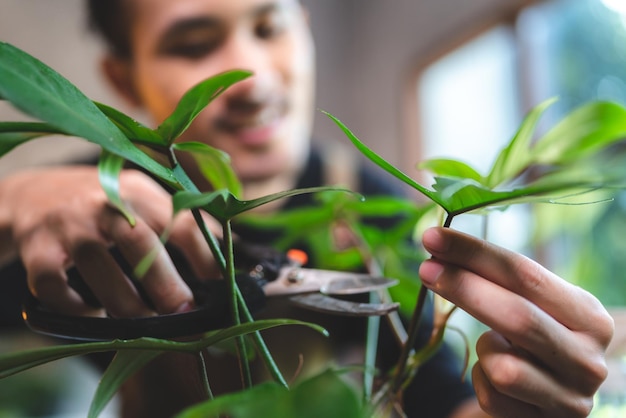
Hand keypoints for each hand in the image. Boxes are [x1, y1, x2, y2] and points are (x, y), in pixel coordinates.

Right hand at [0, 166, 218, 317]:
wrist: (33, 194)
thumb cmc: (104, 202)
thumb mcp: (143, 196)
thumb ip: (182, 219)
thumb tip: (230, 248)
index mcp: (139, 191)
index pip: (182, 223)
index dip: (205, 258)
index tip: (221, 288)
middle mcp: (104, 204)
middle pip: (142, 245)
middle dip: (168, 286)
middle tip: (187, 314)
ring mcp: (69, 227)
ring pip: (102, 270)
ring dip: (128, 306)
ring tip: (147, 326)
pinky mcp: (38, 251)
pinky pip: (57, 287)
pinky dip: (78, 308)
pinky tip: (93, 314)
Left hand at [419, 227, 612, 417]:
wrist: (543, 403)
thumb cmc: (531, 345)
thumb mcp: (532, 308)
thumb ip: (499, 282)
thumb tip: (440, 247)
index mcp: (588, 316)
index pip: (527, 275)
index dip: (475, 254)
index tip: (434, 238)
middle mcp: (588, 359)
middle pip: (517, 316)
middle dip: (464, 288)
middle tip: (425, 268)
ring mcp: (571, 399)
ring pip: (503, 368)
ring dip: (484, 350)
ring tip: (493, 346)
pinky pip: (492, 396)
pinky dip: (482, 381)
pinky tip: (495, 378)